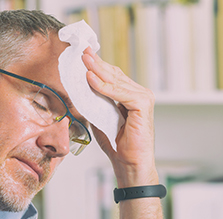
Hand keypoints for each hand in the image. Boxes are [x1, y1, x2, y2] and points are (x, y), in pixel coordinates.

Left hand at [81, 47, 158, 187]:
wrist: (129, 164)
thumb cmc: (117, 145)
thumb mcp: (100, 117)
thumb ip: (94, 102)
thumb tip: (79, 88)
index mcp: (130, 96)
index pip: (112, 75)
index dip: (97, 65)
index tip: (83, 54)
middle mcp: (139, 94)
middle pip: (114, 74)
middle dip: (96, 63)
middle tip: (82, 51)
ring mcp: (143, 98)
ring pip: (116, 81)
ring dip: (98, 70)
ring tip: (84, 60)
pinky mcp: (143, 105)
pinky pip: (120, 92)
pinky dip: (104, 86)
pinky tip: (91, 79)